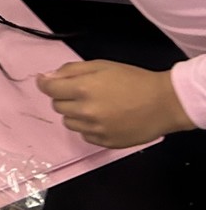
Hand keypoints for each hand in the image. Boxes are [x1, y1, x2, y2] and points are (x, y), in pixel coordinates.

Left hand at [36, 59, 194, 147]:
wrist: (163, 103)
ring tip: (94, 106)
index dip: (45, 84)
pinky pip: (84, 136)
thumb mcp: (100, 65)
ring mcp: (96, 130)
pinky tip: (103, 119)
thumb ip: (71, 70)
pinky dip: (88, 128)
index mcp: (83, 89)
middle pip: (57, 106)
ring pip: (69, 123)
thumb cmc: (132, 80)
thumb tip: (47, 77)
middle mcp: (86, 112)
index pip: (49, 89)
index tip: (46, 82)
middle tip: (81, 92)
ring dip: (75, 114)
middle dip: (64, 97)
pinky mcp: (105, 143)